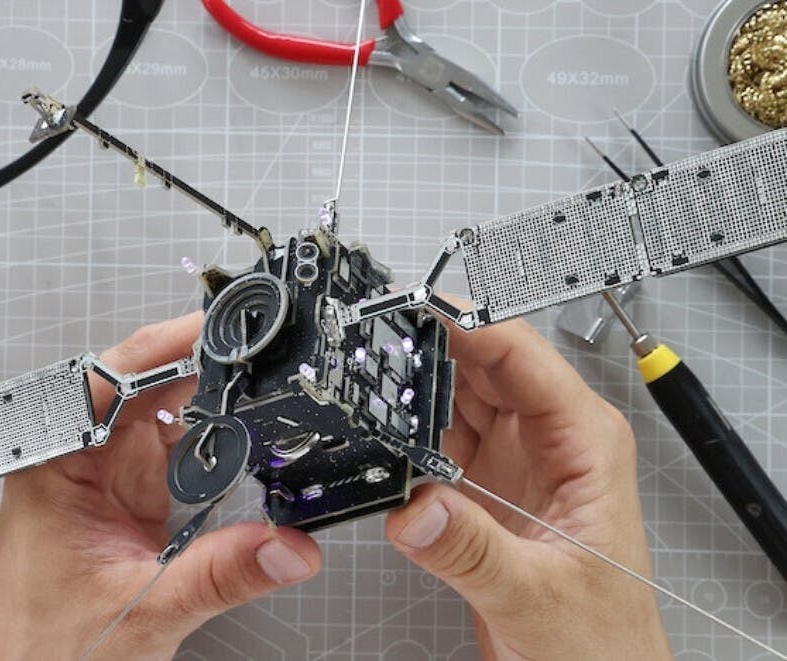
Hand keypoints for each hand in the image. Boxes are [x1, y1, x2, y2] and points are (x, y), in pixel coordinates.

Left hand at [0, 314, 320, 658]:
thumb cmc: (43, 652)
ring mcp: (108, 478)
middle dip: (199, 368)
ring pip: (166, 418)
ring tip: (261, 393)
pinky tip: (244, 442)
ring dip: (211, 405)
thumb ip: (220, 576)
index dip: (160, 347)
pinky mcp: (132, 498)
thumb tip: (288, 546)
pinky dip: (213, 446)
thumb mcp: (141, 613)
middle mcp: (81, 463)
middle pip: (144, 390)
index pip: (105, 383)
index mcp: (56, 469)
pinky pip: (178, 454)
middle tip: (257, 356)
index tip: (211, 331)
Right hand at [385, 316, 671, 658]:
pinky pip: (438, 438)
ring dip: (413, 382)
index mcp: (583, 441)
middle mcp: (548, 438)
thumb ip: (472, 552)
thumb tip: (414, 507)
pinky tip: (380, 425)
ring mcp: (512, 458)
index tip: (415, 306)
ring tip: (365, 369)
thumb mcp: (537, 597)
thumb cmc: (602, 641)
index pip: (521, 356)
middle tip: (371, 330)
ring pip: (456, 395)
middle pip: (482, 364)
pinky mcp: (482, 485)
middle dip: (427, 342)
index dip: (467, 321)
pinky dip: (407, 430)